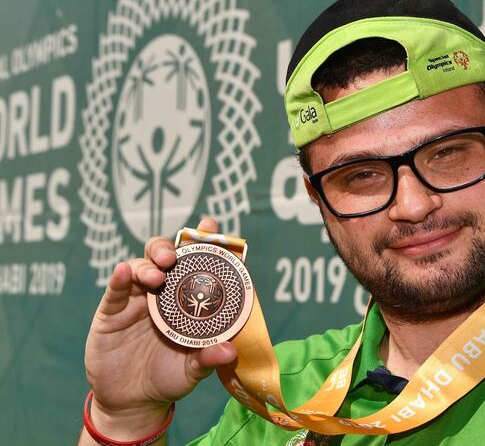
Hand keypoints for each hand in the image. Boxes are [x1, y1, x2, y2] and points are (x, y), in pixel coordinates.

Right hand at [82, 219, 236, 441]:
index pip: (197, 264)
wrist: (132, 403)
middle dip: (171, 247)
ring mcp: (136, 300)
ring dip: (148, 264)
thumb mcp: (192, 370)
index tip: (211, 226)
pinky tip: (122, 272)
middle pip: (166, 256)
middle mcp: (163, 293)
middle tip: (175, 257)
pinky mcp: (111, 312)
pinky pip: (115, 290)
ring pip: (140, 267)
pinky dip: (119, 278)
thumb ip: (208, 359)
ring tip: (156, 273)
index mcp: (187, 300)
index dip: (204, 243)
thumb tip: (229, 351)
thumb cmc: (168, 378)